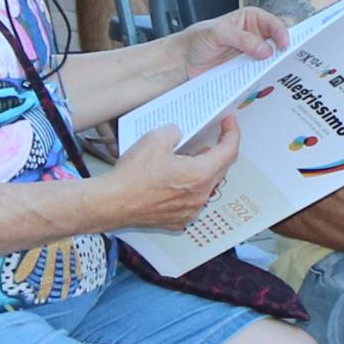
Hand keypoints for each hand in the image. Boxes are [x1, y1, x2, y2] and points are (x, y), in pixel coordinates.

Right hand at [97, 116, 240, 233]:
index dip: (232, 134)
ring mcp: (189, 211)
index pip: (228, 152)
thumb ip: (175, 131)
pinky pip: (191, 201)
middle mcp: (199, 196)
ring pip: (204, 187)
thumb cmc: (132, 177)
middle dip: (217, 152)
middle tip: (209, 138)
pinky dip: (188, 188)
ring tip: (189, 158)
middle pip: (219, 170)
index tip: (230, 123)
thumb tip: (178, 134)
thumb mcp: (156, 139)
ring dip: (202, 171)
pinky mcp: (177, 220)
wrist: (111, 204)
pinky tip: (175, 180)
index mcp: (200, 175)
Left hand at [172, 9, 290, 78]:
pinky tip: (266, 82)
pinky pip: (259, 75)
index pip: (273, 23)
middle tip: (287, 60)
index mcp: (251, 19)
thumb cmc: (197, 39)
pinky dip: (264, 78)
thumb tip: (265, 50)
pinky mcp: (246, 72)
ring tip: (279, 73)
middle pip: (276, 43)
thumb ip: (242, 39)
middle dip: (282, 51)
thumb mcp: (218, 32)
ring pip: (270, 61)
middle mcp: (255, 36)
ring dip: (274, 66)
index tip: (284, 45)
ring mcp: (252, 55)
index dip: (281, 33)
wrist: (183, 61)